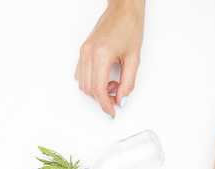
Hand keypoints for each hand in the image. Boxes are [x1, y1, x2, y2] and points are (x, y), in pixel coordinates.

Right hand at [74, 0, 144, 118]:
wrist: (124, 8)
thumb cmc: (130, 26)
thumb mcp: (134, 58)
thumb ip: (128, 83)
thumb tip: (122, 100)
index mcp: (101, 54)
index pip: (98, 89)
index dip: (105, 105)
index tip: (111, 113)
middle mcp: (88, 53)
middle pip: (89, 89)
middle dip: (103, 98)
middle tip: (117, 96)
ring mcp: (83, 51)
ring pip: (83, 84)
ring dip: (97, 90)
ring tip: (113, 83)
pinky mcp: (83, 50)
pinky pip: (81, 75)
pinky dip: (92, 82)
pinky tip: (105, 77)